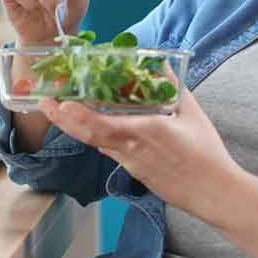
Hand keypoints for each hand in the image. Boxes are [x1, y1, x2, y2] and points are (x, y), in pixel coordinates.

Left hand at [36, 87, 237, 219]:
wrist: (213, 193)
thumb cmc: (205, 153)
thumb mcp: (192, 113)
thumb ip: (173, 86)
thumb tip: (159, 65)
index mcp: (144, 132)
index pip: (102, 125)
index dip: (78, 115)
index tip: (61, 103)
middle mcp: (130, 149)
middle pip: (88, 135)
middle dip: (63, 119)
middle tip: (45, 103)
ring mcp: (130, 163)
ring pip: (96, 143)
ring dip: (76, 127)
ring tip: (60, 110)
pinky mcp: (134, 171)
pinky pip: (109, 150)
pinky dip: (96, 136)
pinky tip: (90, 126)